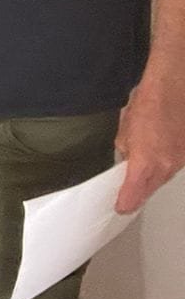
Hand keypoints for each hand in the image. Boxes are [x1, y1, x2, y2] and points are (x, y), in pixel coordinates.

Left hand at [115, 84, 184, 213]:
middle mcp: (165, 167)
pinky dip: (164, 166)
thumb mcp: (124, 133)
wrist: (173, 90)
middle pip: (149, 190)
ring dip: (152, 178)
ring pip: (163, 179)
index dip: (125, 204)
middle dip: (138, 193)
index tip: (120, 207)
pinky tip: (158, 156)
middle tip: (127, 195)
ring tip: (142, 170)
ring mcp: (179, 162)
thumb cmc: (146, 107)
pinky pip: (173, 167)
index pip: (134, 196)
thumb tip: (126, 163)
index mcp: (144, 164)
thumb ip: (125, 153)